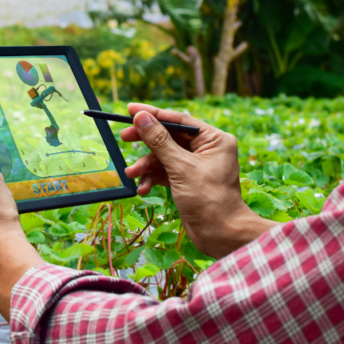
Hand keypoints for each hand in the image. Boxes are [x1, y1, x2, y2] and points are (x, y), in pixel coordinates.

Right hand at [122, 103, 276, 258]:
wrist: (220, 233)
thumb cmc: (208, 199)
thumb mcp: (180, 167)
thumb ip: (159, 142)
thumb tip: (141, 118)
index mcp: (214, 139)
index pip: (179, 120)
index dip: (153, 114)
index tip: (130, 110)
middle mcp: (206, 149)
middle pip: (168, 137)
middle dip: (145, 141)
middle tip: (123, 137)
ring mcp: (195, 166)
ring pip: (163, 157)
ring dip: (146, 165)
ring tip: (132, 174)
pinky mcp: (187, 181)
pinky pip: (164, 173)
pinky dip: (152, 179)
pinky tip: (143, 189)